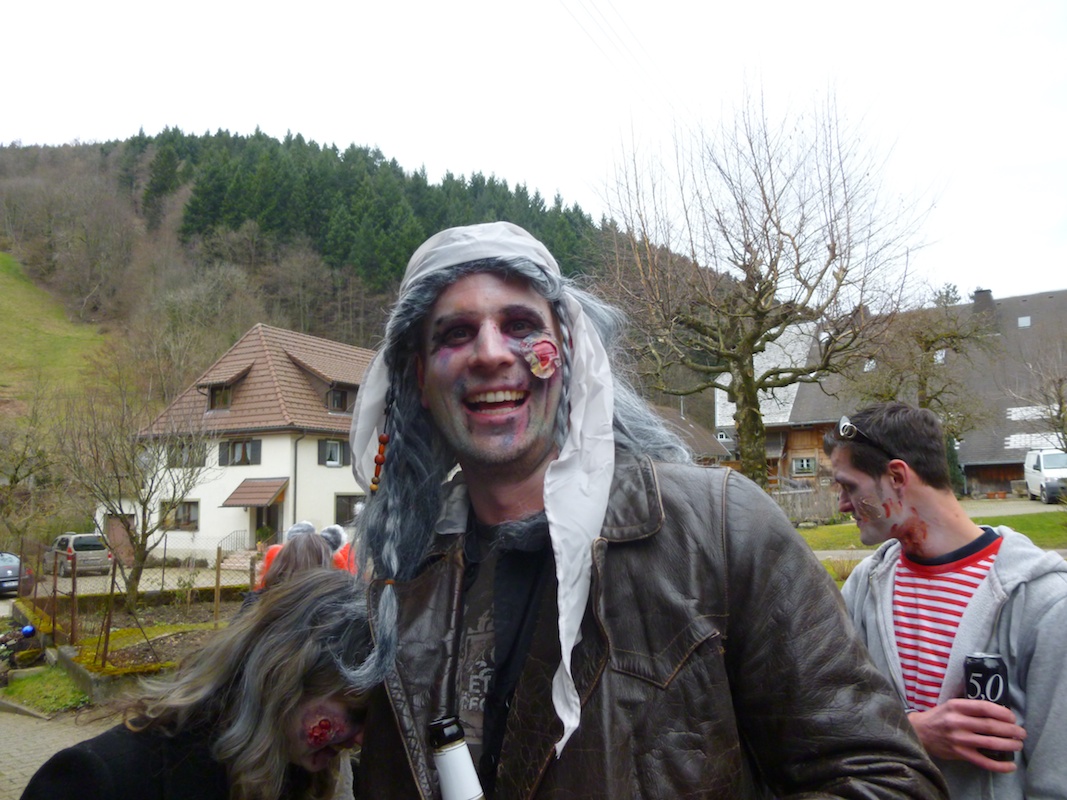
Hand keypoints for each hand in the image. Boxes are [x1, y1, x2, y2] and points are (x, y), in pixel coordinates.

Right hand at [908, 699, 1024, 771]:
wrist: (918, 732)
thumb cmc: (939, 717)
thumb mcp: (951, 704)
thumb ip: (970, 706)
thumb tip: (998, 709)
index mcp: (956, 706)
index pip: (984, 707)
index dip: (1002, 712)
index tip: (1012, 717)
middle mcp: (957, 722)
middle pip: (991, 726)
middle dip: (1011, 730)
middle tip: (1021, 732)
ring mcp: (958, 739)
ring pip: (990, 743)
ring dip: (1009, 745)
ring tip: (1018, 745)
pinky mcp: (959, 753)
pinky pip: (983, 761)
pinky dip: (999, 765)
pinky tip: (1010, 765)